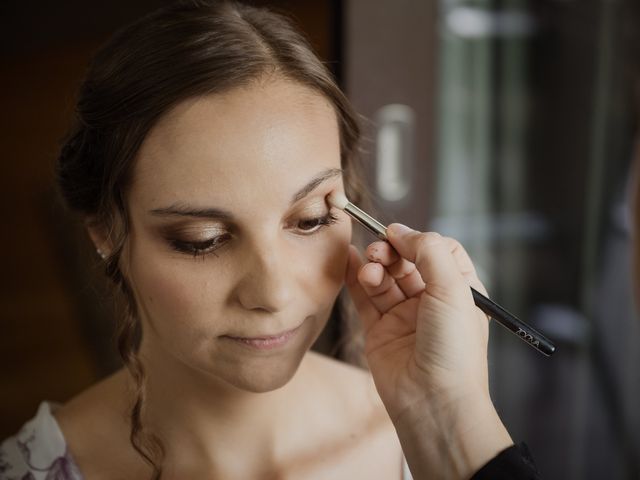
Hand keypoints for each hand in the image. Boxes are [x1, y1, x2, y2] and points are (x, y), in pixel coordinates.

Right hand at [345, 223, 511, 477]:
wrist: (433, 402)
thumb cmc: (453, 350)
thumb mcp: (453, 289)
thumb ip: (429, 250)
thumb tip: (400, 230)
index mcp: (458, 290)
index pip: (437, 250)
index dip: (417, 240)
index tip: (399, 236)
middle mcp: (431, 301)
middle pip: (406, 261)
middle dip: (391, 252)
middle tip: (380, 254)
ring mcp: (403, 316)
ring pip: (384, 277)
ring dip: (374, 266)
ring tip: (370, 271)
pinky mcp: (379, 330)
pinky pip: (364, 297)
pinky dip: (354, 277)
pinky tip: (347, 261)